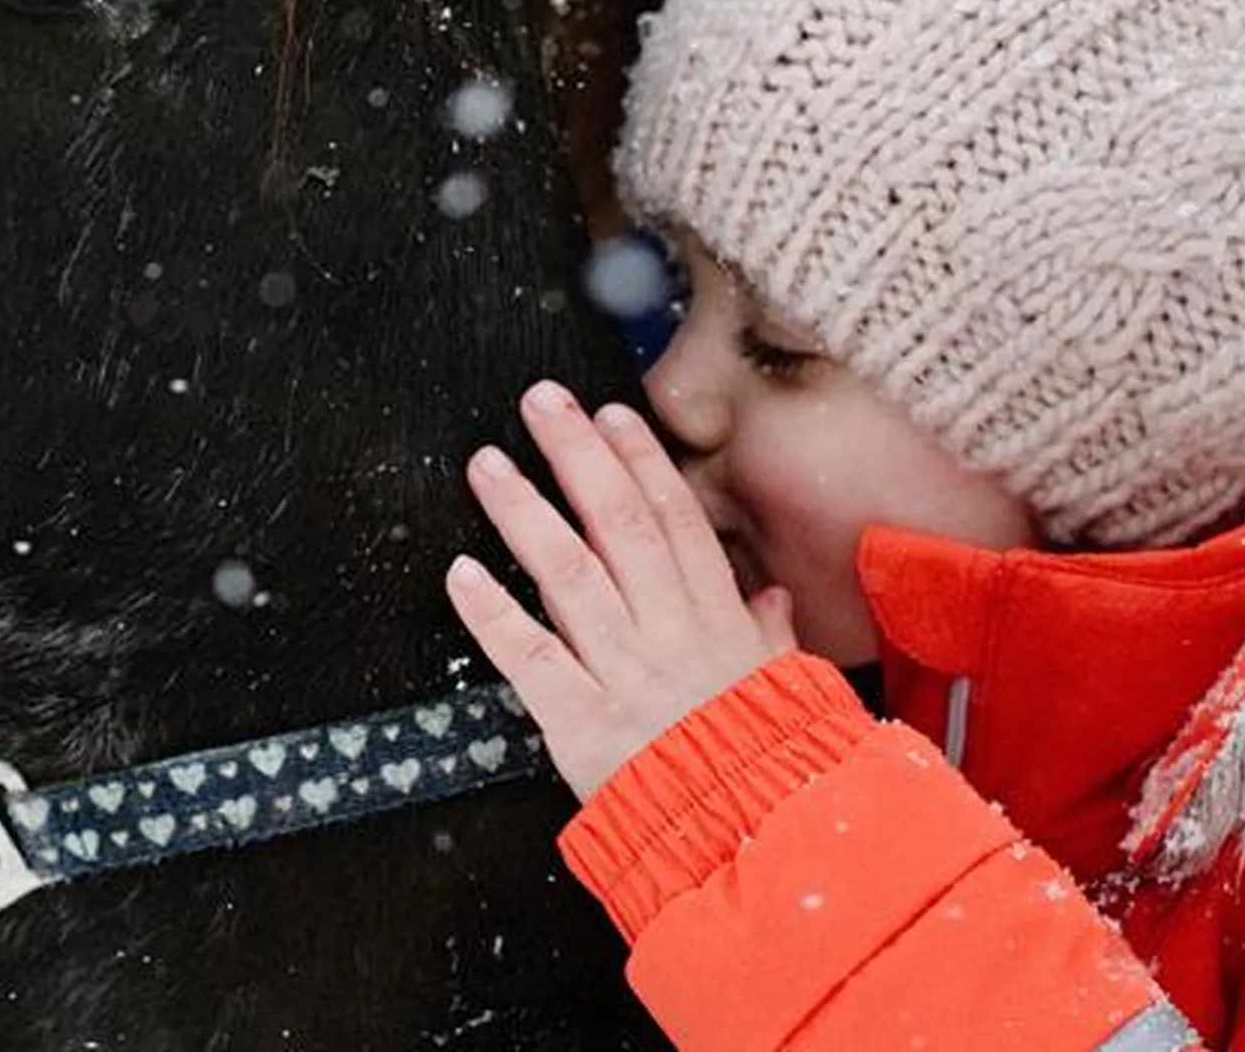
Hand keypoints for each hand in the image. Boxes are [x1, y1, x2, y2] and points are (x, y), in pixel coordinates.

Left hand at [445, 380, 794, 798]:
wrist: (749, 842)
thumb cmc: (766, 769)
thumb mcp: (784, 692)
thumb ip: (767, 637)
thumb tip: (768, 595)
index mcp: (716, 623)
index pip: (676, 522)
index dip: (642, 461)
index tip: (611, 414)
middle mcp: (667, 634)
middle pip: (618, 525)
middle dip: (577, 456)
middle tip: (539, 402)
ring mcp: (622, 673)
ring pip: (568, 574)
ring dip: (524, 513)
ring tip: (488, 464)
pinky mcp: (579, 721)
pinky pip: (529, 657)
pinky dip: (491, 613)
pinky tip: (460, 572)